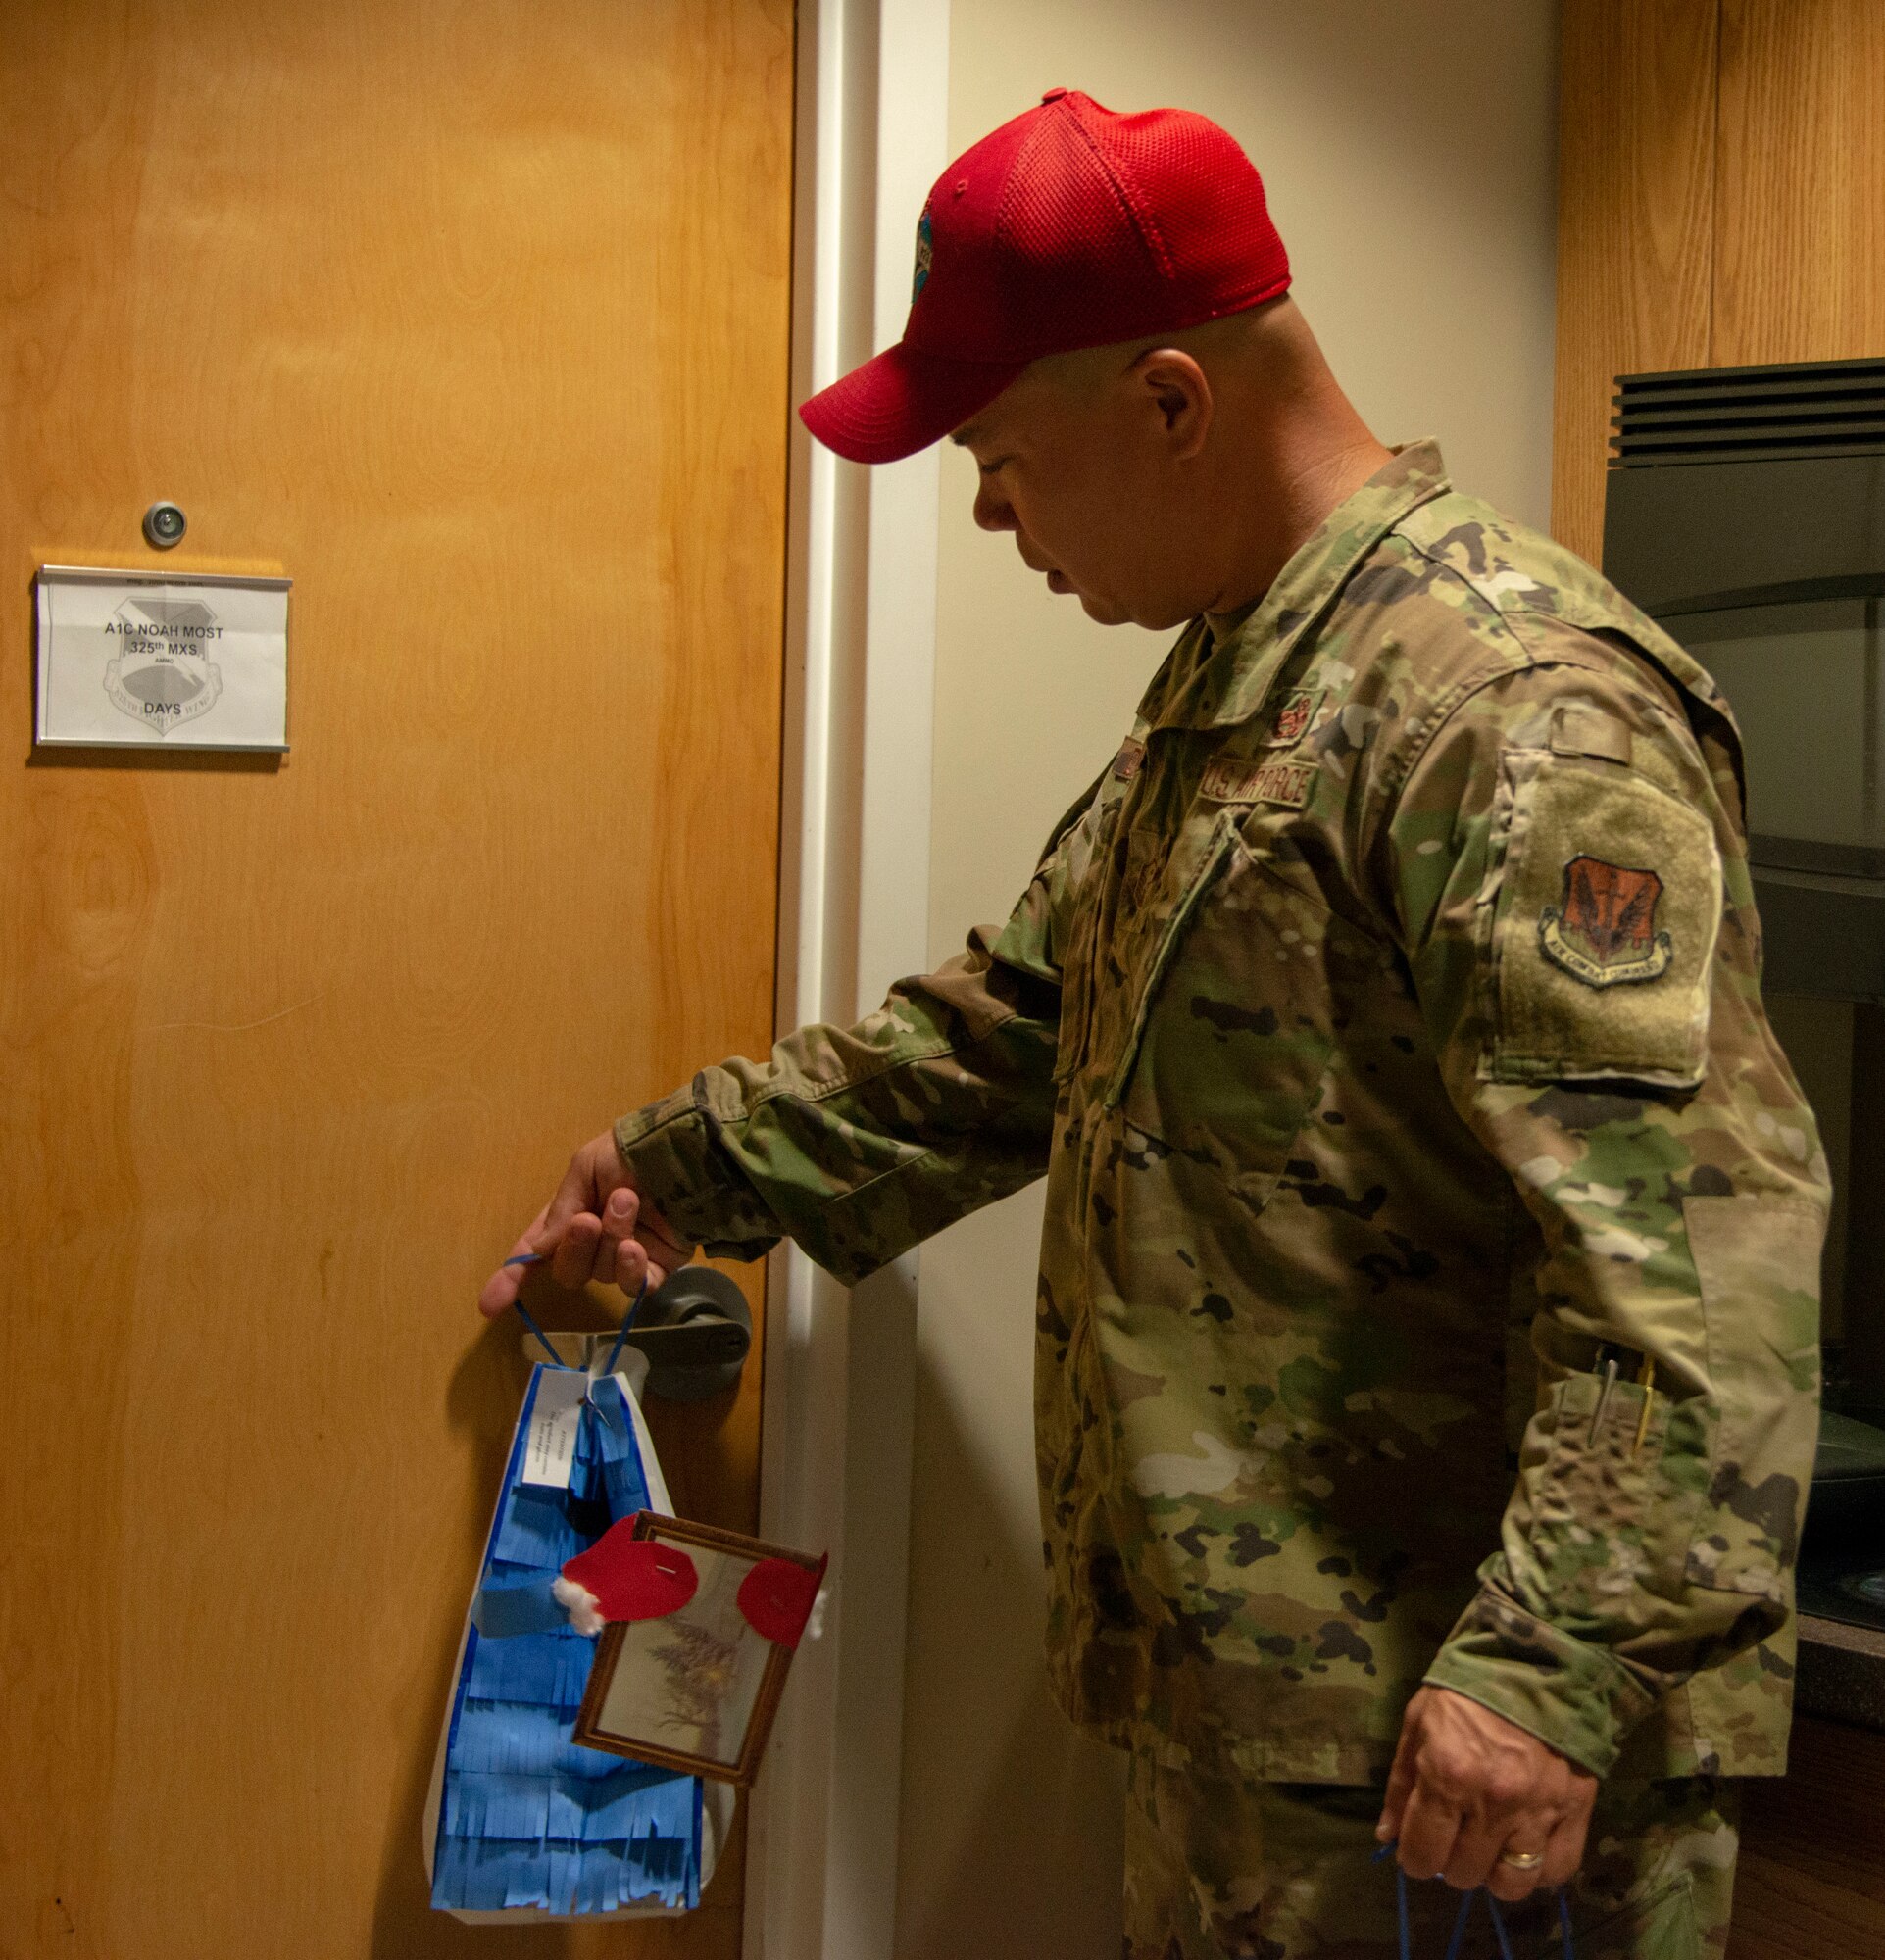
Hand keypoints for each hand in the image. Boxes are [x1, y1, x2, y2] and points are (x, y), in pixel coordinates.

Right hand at [477, 1129, 695, 1317]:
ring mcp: (626, 1258)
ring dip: (611, 1239)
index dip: (512, 1279)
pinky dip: (630, 1271)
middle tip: (589, 1218)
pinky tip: (635, 1247)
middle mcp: (594, 1243)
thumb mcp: (586, 1167)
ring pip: (602, 1273)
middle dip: (574, 1247)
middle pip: (568, 1271)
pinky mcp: (658, 1268)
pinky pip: (635, 1287)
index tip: (489, 1304)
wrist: (685, 1150)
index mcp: (570, 1216)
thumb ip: (561, 1210)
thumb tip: (539, 1251)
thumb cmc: (631, 1151)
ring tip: (630, 1202)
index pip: (536, 1254)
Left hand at [1376, 1686, 1596, 1902]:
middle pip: (1464, 1873)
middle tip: (1454, 1838)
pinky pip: (1557, 1870)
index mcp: (1448, 1774)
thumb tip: (1387, 1835)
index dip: (1414, 1859)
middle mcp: (1492, 1802)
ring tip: (1489, 1849)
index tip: (1417, 1851)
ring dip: (1494, 1874)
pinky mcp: (1576, 1813)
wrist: (1539, 1659)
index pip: (1423, 1852)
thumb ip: (1401, 1783)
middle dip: (1451, 1862)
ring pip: (1511, 1884)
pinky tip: (1526, 1847)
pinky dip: (1539, 1869)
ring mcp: (1538, 1812)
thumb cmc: (1469, 1687)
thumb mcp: (1419, 1720)